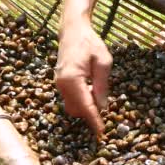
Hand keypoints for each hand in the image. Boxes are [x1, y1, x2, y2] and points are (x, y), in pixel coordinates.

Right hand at [55, 19, 111, 134]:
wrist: (72, 31)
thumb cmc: (90, 43)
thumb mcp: (103, 62)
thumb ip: (102, 85)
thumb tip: (103, 107)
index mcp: (72, 79)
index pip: (85, 106)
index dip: (94, 120)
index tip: (101, 133)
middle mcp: (62, 84)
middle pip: (77, 110)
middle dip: (91, 114)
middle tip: (106, 109)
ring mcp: (59, 84)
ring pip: (73, 106)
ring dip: (86, 107)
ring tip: (98, 94)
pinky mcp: (60, 83)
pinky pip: (71, 99)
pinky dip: (82, 101)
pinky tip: (91, 90)